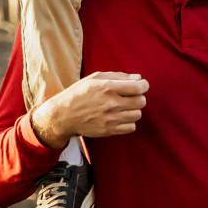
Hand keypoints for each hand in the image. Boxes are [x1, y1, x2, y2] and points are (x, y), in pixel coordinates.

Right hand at [30, 72, 148, 150]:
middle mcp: (111, 104)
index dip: (143, 85)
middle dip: (138, 97)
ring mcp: (111, 119)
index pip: (138, 87)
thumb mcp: (95, 78)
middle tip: (130, 96)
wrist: (64, 115)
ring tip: (123, 107)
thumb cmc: (79, 93)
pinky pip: (131, 127)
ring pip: (137, 115)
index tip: (141, 85)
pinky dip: (129, 122)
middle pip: (141, 101)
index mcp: (108, 88)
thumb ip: (119, 76)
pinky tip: (120, 117)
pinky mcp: (109, 131)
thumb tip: (138, 78)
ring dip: (133, 110)